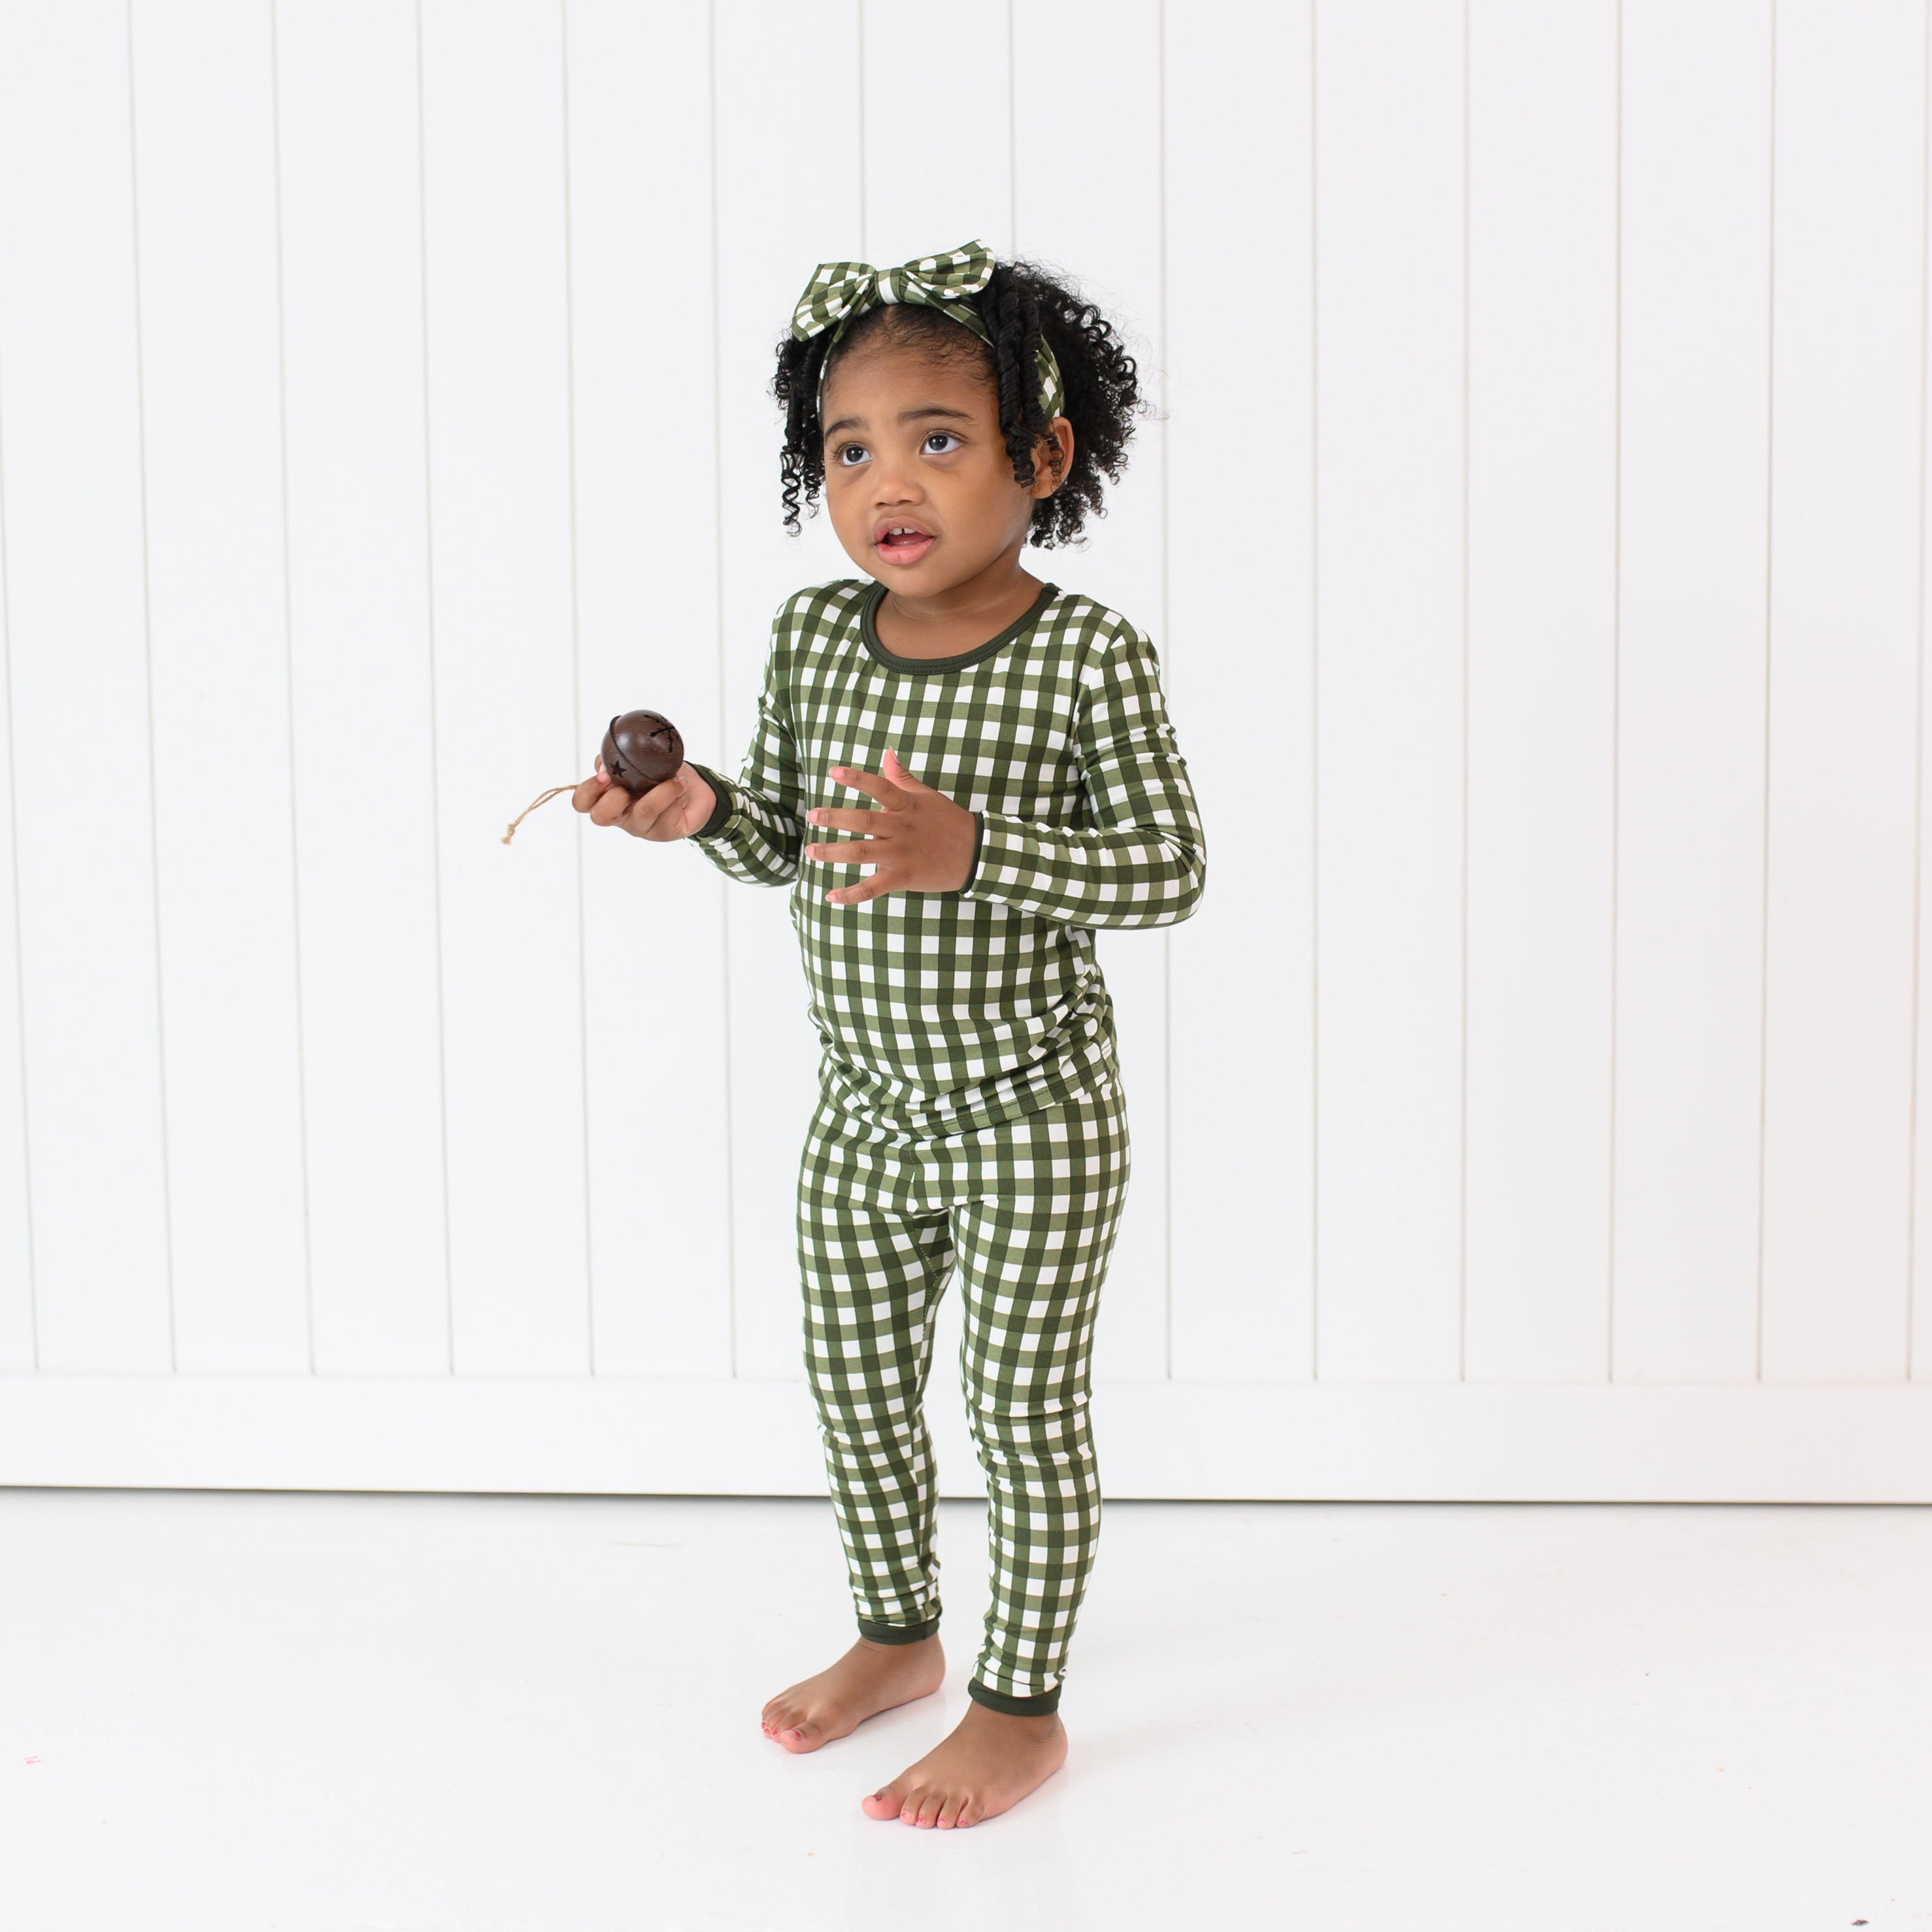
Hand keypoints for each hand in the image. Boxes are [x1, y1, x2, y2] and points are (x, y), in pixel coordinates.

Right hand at [572, 758, 714, 840]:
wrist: (693, 787)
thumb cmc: (659, 774)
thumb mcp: (636, 761)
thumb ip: (617, 760)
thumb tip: (606, 764)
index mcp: (607, 797)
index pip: (582, 802)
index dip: (587, 791)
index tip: (604, 775)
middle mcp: (621, 815)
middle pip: (600, 817)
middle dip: (615, 797)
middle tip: (632, 784)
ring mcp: (642, 826)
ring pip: (643, 811)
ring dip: (661, 790)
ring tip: (675, 780)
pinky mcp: (665, 832)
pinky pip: (668, 812)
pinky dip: (677, 793)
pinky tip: (681, 787)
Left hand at [805, 748, 975, 905]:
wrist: (977, 854)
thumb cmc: (949, 822)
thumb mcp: (927, 796)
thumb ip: (902, 778)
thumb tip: (887, 753)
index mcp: (907, 806)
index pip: (880, 787)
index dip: (857, 779)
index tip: (833, 773)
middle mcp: (901, 829)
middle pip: (864, 821)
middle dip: (835, 818)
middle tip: (812, 815)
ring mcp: (901, 854)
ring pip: (861, 852)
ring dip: (834, 852)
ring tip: (811, 851)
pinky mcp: (902, 877)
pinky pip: (873, 887)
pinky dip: (851, 894)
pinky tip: (831, 896)